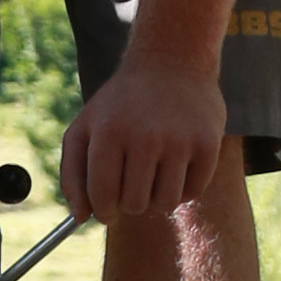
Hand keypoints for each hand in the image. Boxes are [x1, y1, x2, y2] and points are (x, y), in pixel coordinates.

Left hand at [60, 51, 229, 224]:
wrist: (172, 63)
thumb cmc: (122, 104)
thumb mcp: (85, 127)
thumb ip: (73, 173)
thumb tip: (80, 217)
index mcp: (109, 132)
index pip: (102, 196)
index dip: (103, 211)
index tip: (107, 211)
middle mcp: (145, 136)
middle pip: (134, 204)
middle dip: (130, 201)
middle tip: (133, 182)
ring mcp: (179, 140)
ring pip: (165, 204)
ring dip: (158, 197)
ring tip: (154, 173)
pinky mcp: (207, 143)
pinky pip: (193, 192)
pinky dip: (184, 188)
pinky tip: (177, 164)